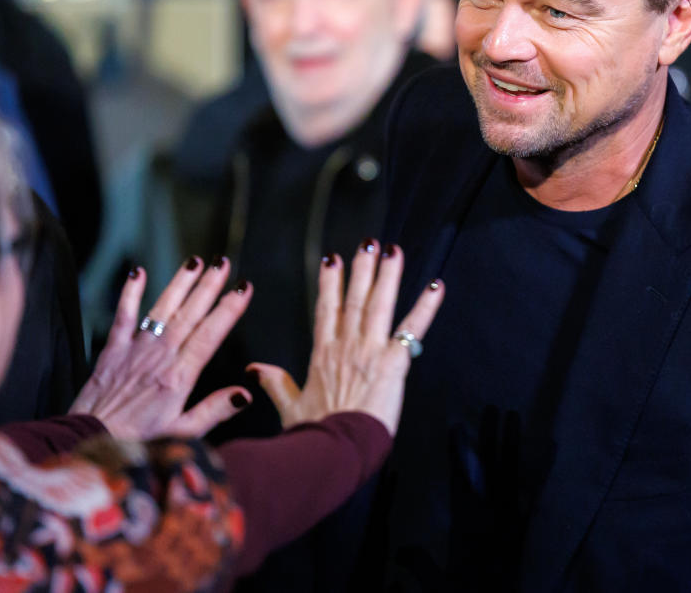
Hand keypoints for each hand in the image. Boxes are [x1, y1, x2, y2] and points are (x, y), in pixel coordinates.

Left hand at [71, 258, 253, 438]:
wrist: (88, 439)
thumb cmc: (137, 441)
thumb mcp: (183, 434)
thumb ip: (215, 411)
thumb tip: (246, 393)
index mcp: (179, 376)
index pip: (211, 334)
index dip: (229, 309)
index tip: (244, 288)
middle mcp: (160, 356)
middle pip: (190, 314)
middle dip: (209, 286)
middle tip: (223, 263)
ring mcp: (136, 349)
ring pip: (163, 308)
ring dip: (180, 283)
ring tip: (195, 261)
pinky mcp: (113, 350)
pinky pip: (123, 315)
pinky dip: (130, 293)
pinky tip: (138, 272)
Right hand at [248, 241, 441, 435]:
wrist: (333, 449)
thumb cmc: (313, 433)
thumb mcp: (290, 407)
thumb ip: (275, 383)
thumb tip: (254, 370)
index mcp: (323, 354)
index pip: (327, 309)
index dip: (330, 283)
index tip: (332, 259)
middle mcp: (347, 345)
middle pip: (355, 299)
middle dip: (361, 269)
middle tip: (368, 243)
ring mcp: (370, 350)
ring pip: (379, 303)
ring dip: (388, 275)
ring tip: (393, 250)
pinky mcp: (393, 361)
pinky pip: (413, 329)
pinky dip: (426, 307)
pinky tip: (436, 287)